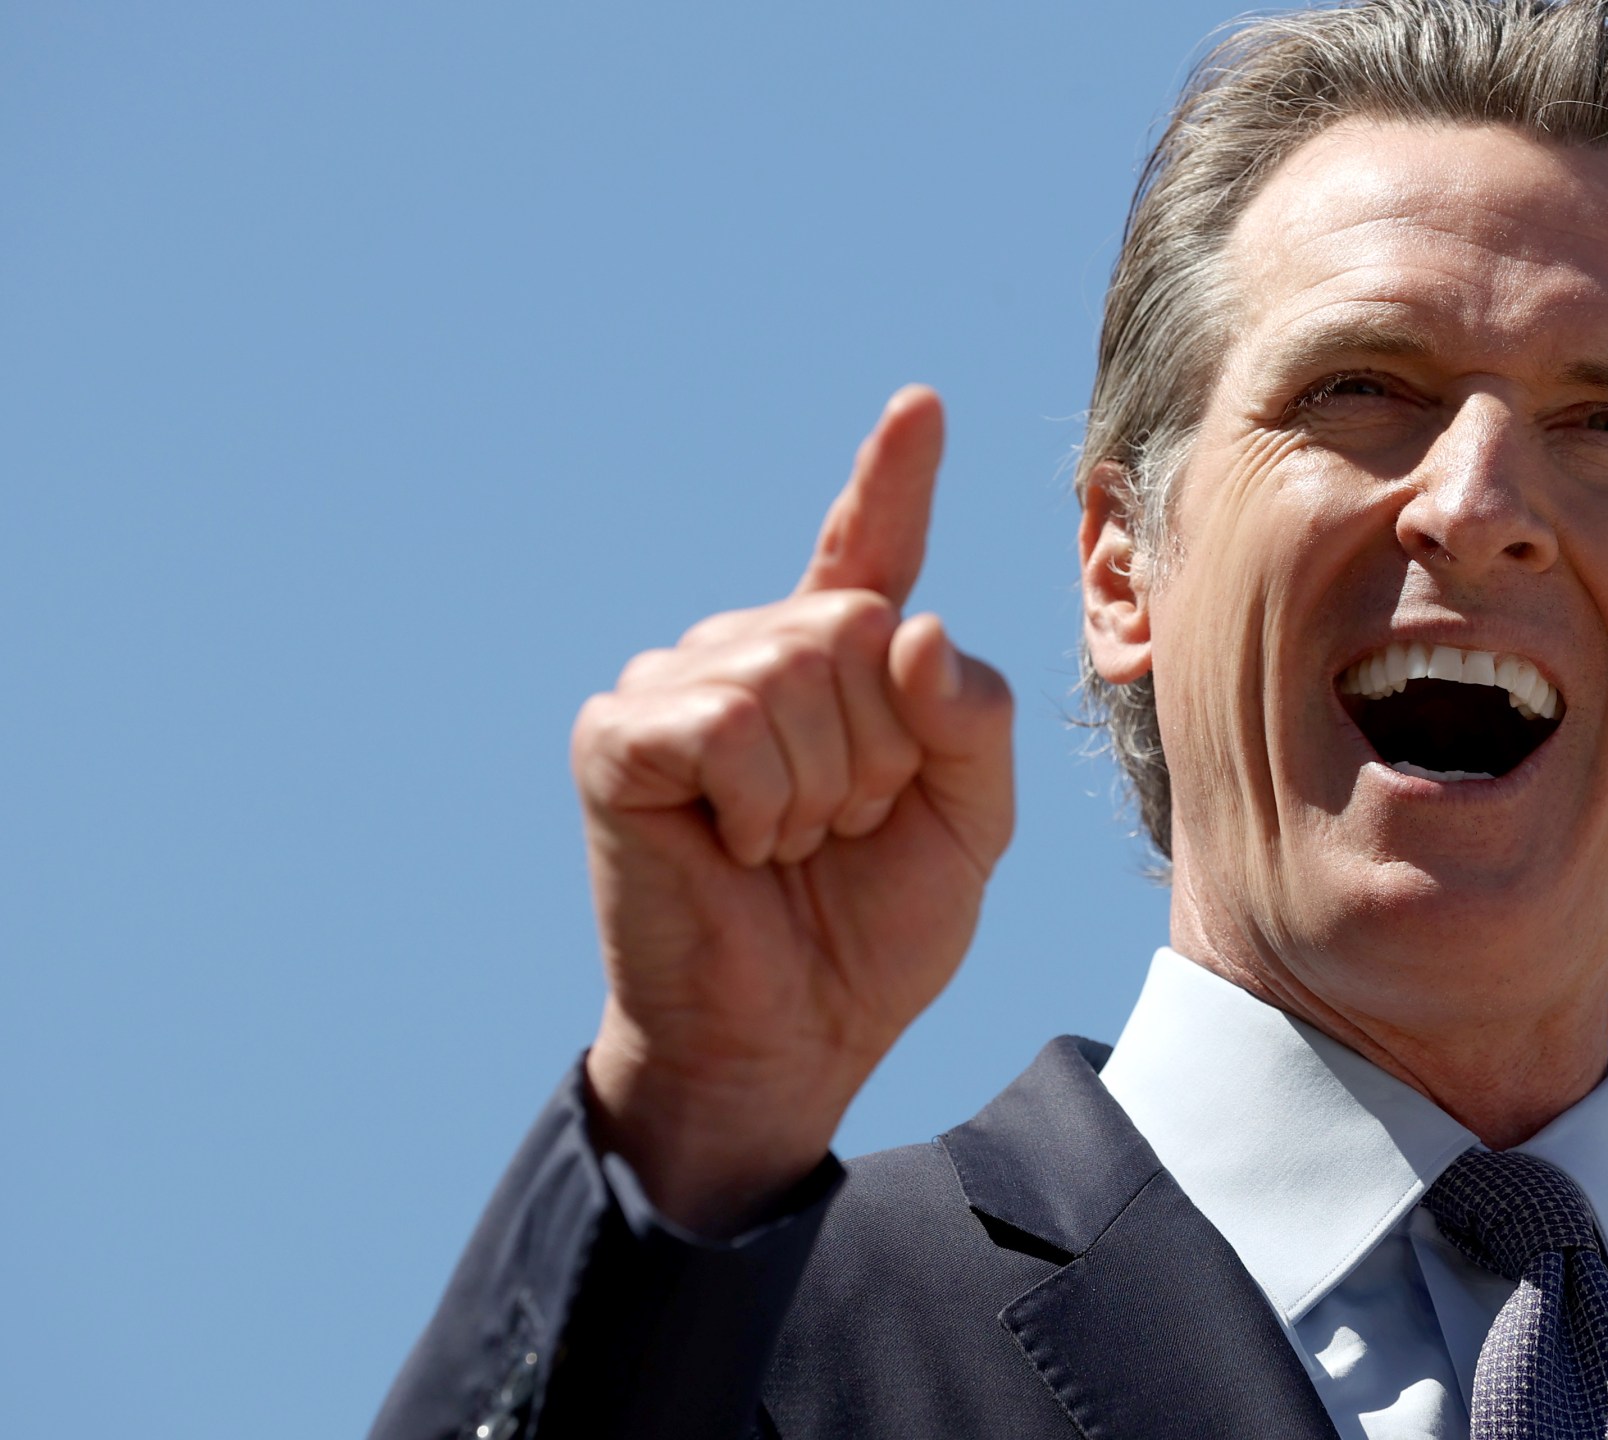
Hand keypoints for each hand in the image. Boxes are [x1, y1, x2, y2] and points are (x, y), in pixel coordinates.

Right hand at [570, 386, 1012, 1233]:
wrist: (791, 1042)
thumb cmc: (868, 936)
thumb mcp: (969, 825)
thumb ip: (973, 721)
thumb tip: (913, 628)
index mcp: (837, 674)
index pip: (870, 553)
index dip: (893, 479)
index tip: (922, 406)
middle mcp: (751, 656)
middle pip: (855, 626)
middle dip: (880, 753)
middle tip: (837, 832)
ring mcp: (676, 688)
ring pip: (797, 669)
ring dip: (823, 787)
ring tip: (785, 846)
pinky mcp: (620, 737)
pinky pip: (729, 719)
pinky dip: (762, 799)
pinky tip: (738, 845)